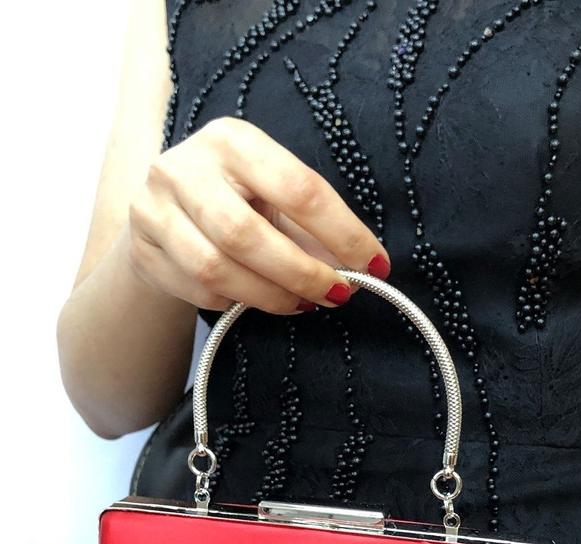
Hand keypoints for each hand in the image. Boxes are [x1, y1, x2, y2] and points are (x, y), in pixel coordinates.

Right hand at [127, 116, 390, 314]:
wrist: (163, 208)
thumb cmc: (236, 198)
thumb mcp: (272, 192)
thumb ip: (312, 224)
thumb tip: (365, 268)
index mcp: (232, 140)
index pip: (299, 188)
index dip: (343, 233)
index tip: (375, 265)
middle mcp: (184, 167)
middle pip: (247, 235)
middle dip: (301, 273)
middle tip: (335, 294)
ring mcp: (153, 209)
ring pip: (217, 270)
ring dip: (270, 297)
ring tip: (300, 303)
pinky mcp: (142, 250)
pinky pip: (197, 291)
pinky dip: (235, 303)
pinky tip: (256, 300)